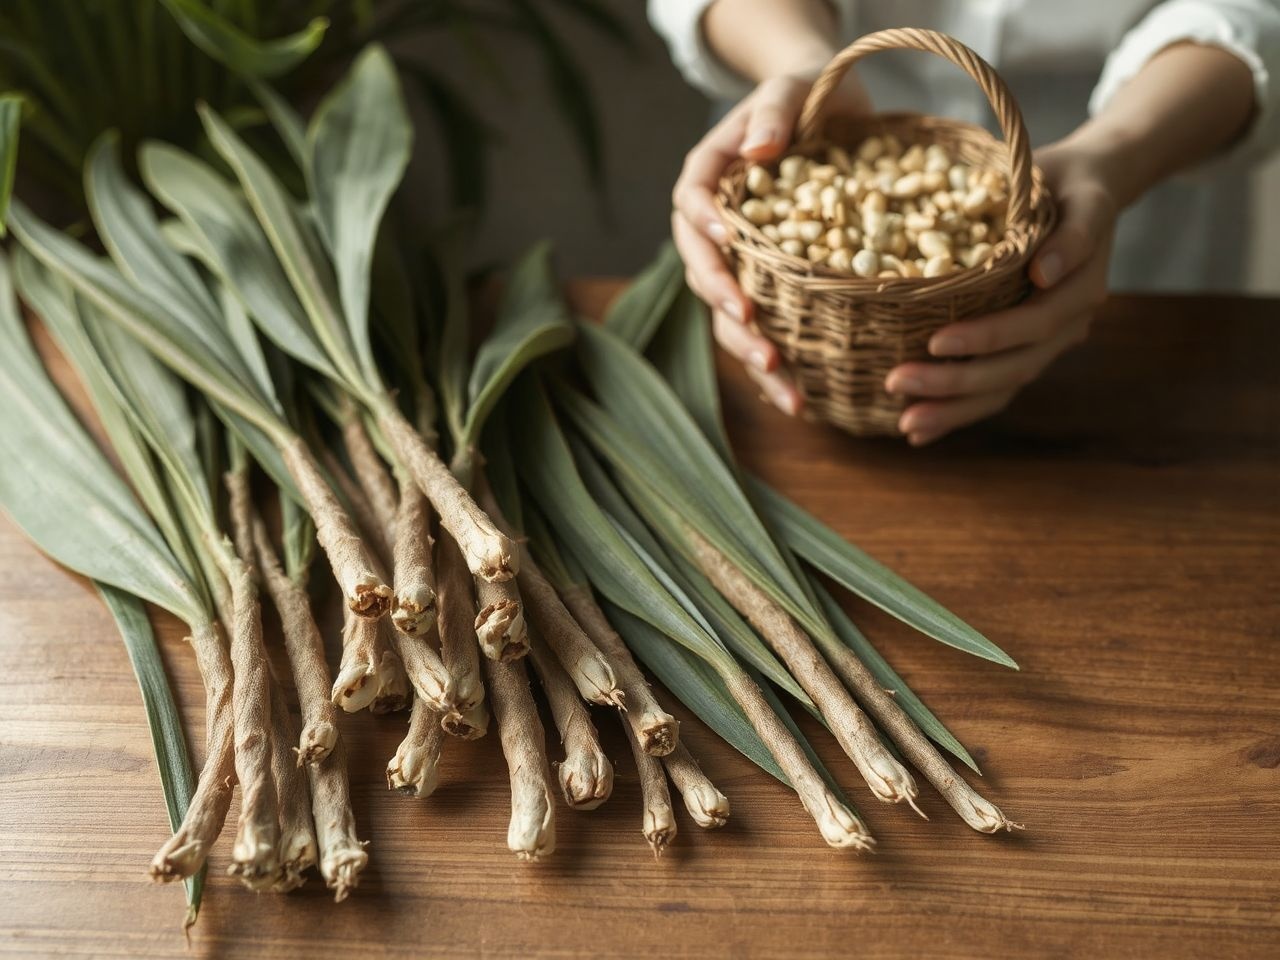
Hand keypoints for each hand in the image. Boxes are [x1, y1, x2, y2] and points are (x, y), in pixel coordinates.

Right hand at [672, 73, 869, 415]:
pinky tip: (802, 399)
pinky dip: (780, 366)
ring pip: (730, 316)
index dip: (705, 229)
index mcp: (708, 179)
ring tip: (789, 392)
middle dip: (729, 311)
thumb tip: (756, 150)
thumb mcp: (790, 89)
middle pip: (705, 275)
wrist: (830, 111)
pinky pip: (765, 329)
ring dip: (754, 356)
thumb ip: (773, 112)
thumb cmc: (805, 95)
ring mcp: (740, 264)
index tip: (729, 244)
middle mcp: (715, 229)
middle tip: (759, 339)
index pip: (692, 206)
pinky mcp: (769, 287)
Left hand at [885, 141, 1119, 444]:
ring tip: (906, 425)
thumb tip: (1045, 271)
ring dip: (953, 410)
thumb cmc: (1069, 186)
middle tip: (897, 384)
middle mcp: (1067, 326)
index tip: (935, 341)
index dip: (987, 337)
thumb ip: (1073, 234)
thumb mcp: (1081, 196)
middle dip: (954, 382)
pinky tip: (919, 429)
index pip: (1033, 323)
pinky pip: (995, 388)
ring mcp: (1047, 344)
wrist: (1085, 190)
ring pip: (1002, 388)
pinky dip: (958, 411)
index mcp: (1081, 290)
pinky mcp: (1025, 350)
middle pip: (1013, 367)